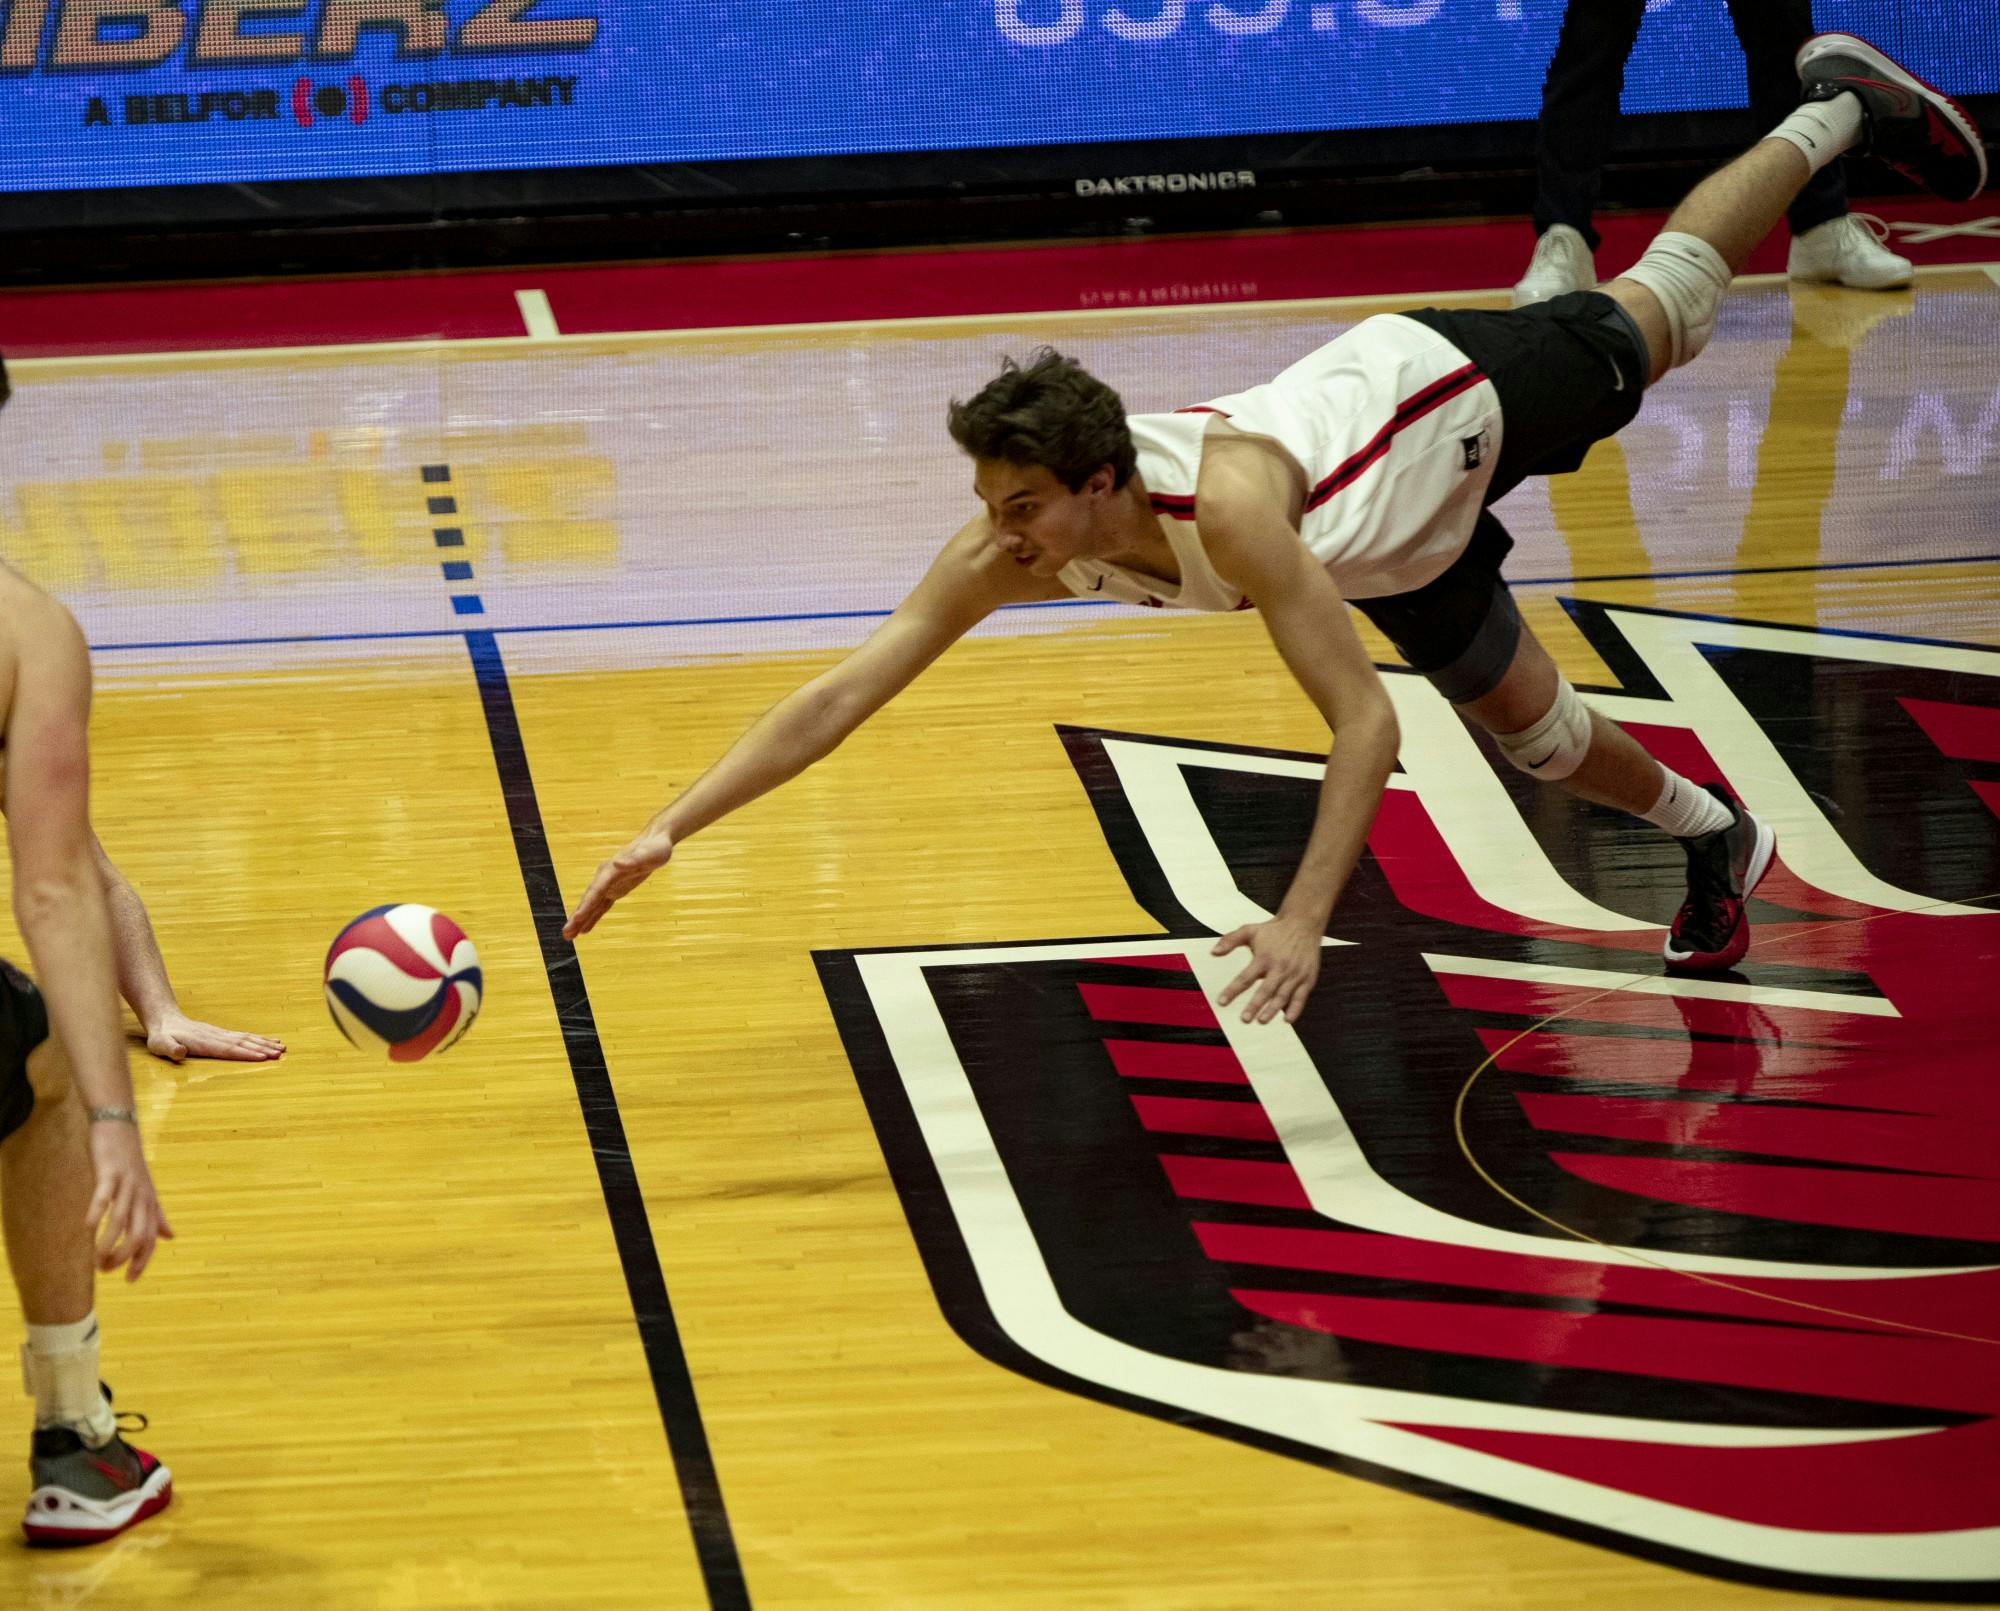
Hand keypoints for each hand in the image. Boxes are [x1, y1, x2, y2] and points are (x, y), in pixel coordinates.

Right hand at [85, 1121, 173, 1281]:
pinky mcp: (110, 1172)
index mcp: (150, 1202)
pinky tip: (88, 1228)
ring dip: (109, 1243)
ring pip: (122, 1220)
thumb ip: (157, 1214)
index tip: (130, 1280)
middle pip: (140, 1235)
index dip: (142, 1261)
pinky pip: (105, 1196)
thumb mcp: (146, 1190)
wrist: (119, 1125)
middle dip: (124, 1258)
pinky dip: (97, 1214)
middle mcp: (142, 1195)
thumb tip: (170, 1237)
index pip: (151, 1239)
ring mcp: (127, 1184)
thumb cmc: (130, 1161)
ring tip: (96, 1260)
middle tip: (105, 1270)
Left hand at [145, 1010, 284, 1063]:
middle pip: (243, 1043)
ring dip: (265, 1043)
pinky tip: (270, 1040)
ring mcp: (221, 1034)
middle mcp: (216, 1036)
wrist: (165, 1019)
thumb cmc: (161, 1037)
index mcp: (204, 1042)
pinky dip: (259, 1039)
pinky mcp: (223, 1034)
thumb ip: (170, 1049)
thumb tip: (181, 1053)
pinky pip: (244, 1036)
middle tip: (281, 1053)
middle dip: (263, 1048)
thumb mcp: (159, 1044)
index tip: (263, 1057)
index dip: (246, 1054)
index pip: (228, 1049)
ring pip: (247, 1038)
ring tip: (282, 1048)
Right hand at [563, 832, 673, 938]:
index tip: (576, 919)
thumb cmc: (654, 848)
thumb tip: (616, 862)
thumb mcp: (649, 855)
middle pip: (589, 899)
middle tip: (566, 933)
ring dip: (580, 919)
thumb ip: (632, 860)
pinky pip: (601, 906)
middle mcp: (605, 877)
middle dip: (577, 916)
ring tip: (568, 935)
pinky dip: (593, 917)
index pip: (595, 891)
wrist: (655, 841)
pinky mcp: (615, 889)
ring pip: (592, 904)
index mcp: (611, 871)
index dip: (586, 906)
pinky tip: (585, 929)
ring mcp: (609, 884)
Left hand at [1212, 915, 1322, 1024]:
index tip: (1222, 1002)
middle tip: (1244, 1019)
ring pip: (1282, 996)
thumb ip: (1230, 940)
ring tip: (1261, 1020)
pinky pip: (1301, 997)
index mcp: (1264, 957)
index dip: (1233, 990)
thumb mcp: (1250, 930)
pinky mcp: (1307, 978)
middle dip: (1254, 1005)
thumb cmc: (1275, 929)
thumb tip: (1213, 952)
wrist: (1303, 923)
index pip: (1245, 977)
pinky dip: (1295, 1009)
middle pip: (1265, 990)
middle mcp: (1280, 967)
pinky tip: (1287, 1020)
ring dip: (1272, 1010)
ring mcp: (1295, 974)